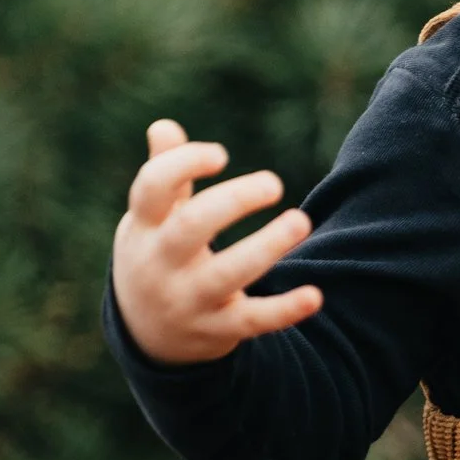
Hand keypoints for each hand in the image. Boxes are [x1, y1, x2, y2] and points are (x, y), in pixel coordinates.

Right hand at [112, 119, 320, 363]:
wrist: (147, 334)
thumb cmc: (157, 254)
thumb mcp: (150, 219)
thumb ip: (164, 173)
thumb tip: (164, 126)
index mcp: (145, 227)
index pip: (153, 188)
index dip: (183, 164)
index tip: (221, 154)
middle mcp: (161, 264)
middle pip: (192, 226)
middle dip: (233, 201)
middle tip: (273, 184)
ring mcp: (188, 300)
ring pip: (227, 273)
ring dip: (266, 247)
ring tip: (301, 221)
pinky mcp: (218, 330)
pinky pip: (253, 320)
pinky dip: (285, 310)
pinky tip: (315, 295)